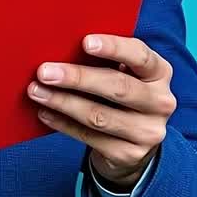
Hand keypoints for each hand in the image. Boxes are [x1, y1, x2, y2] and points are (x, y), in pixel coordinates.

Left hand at [27, 34, 176, 190]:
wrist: (133, 142)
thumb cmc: (118, 92)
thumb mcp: (121, 72)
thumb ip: (103, 60)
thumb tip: (59, 46)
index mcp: (159, 73)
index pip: (141, 56)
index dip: (114, 47)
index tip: (85, 42)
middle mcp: (160, 102)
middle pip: (118, 87)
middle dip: (77, 78)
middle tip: (44, 72)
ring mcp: (147, 132)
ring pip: (100, 116)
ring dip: (63, 102)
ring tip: (36, 91)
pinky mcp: (129, 154)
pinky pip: (89, 137)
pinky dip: (63, 123)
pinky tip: (44, 112)